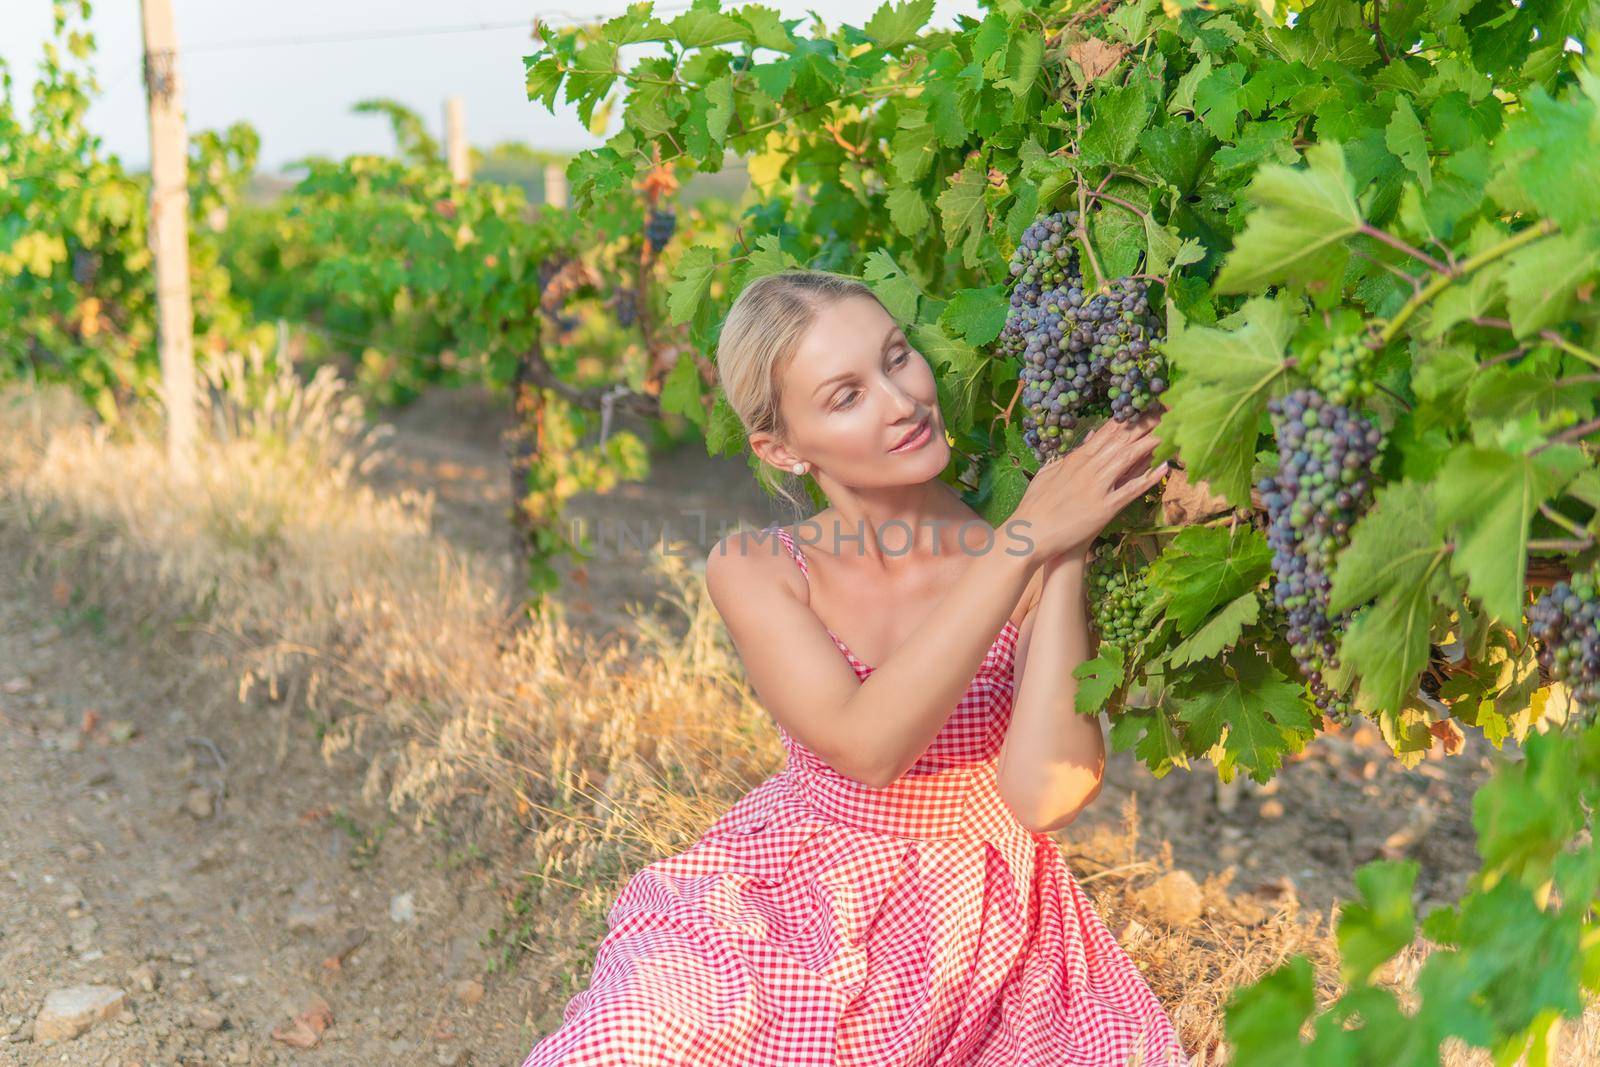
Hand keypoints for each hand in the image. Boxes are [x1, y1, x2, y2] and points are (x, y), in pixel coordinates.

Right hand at [1010, 412, 1168, 561]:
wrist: (1029, 534)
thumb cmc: (1036, 506)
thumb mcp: (1049, 473)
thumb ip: (1070, 456)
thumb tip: (1089, 438)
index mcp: (1075, 459)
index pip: (1107, 432)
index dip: (1128, 418)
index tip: (1145, 407)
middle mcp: (1087, 468)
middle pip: (1121, 440)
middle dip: (1145, 424)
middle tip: (1167, 411)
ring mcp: (1096, 487)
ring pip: (1128, 458)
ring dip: (1151, 443)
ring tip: (1171, 431)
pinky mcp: (1103, 508)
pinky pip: (1130, 490)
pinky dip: (1148, 478)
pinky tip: (1164, 468)